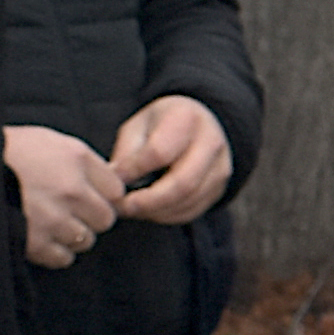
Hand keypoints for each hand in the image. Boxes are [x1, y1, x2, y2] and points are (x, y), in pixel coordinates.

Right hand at [5, 123, 124, 264]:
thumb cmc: (10, 153)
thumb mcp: (51, 141)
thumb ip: (85, 162)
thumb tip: (111, 185)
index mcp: (77, 160)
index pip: (117, 191)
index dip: (104, 196)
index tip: (91, 197)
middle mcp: (70, 190)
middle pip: (106, 219)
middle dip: (92, 217)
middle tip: (71, 211)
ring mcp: (53, 218)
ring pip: (85, 240)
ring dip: (72, 235)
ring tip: (51, 222)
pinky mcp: (35, 242)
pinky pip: (63, 258)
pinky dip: (55, 252)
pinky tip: (43, 236)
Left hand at [111, 94, 235, 225]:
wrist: (201, 124)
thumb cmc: (163, 125)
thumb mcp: (139, 126)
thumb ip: (127, 153)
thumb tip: (115, 183)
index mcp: (186, 118)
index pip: (160, 152)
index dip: (134, 170)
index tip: (114, 180)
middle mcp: (211, 143)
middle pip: (182, 183)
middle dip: (149, 202)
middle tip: (124, 207)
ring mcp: (219, 169)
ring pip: (188, 201)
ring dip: (156, 211)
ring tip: (134, 209)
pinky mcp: (219, 189)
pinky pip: (192, 211)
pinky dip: (167, 216)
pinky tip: (151, 210)